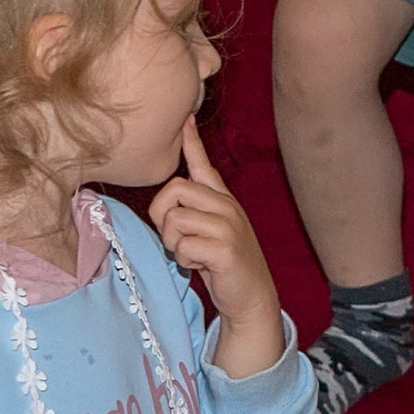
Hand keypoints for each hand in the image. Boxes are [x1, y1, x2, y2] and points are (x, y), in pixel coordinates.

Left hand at [150, 123, 283, 378]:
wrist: (251, 296)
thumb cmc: (223, 263)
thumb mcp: (211, 230)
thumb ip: (193, 210)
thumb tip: (169, 196)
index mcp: (222, 200)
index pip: (203, 164)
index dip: (192, 141)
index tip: (185, 118)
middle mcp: (227, 206)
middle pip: (173, 190)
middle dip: (162, 216)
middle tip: (176, 238)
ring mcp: (229, 226)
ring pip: (174, 220)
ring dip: (173, 243)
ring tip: (191, 254)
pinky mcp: (226, 248)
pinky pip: (183, 245)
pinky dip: (184, 260)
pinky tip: (200, 266)